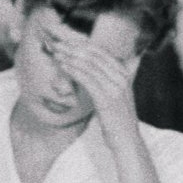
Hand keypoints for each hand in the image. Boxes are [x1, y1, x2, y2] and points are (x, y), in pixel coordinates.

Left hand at [49, 16, 141, 134]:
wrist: (126, 140)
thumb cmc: (116, 119)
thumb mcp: (115, 95)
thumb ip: (108, 79)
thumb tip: (92, 69)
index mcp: (123, 73)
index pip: (101, 52)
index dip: (82, 45)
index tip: (66, 41)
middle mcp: (121, 77)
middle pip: (94, 55)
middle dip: (73, 48)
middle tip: (57, 44)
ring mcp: (115, 87)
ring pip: (90, 65)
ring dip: (70, 57)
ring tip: (56, 53)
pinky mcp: (107, 98)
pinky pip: (88, 79)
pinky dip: (74, 70)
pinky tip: (63, 66)